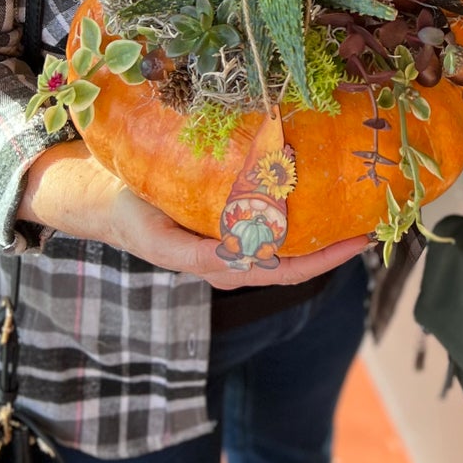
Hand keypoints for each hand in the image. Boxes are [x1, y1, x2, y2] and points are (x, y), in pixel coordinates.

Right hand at [19, 144, 368, 290]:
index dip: (317, 258)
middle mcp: (216, 262)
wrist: (89, 196)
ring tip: (357, 216)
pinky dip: (297, 230)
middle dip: (331, 251)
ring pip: (279, 257)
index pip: (273, 266)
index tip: (352, 241)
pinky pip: (266, 241)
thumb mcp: (151, 214)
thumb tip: (241, 238)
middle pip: (286, 266)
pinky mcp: (218, 235)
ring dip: (319, 242)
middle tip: (373, 226)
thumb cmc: (121, 198)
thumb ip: (192, 235)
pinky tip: (321, 207)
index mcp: (204, 260)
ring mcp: (218, 253)